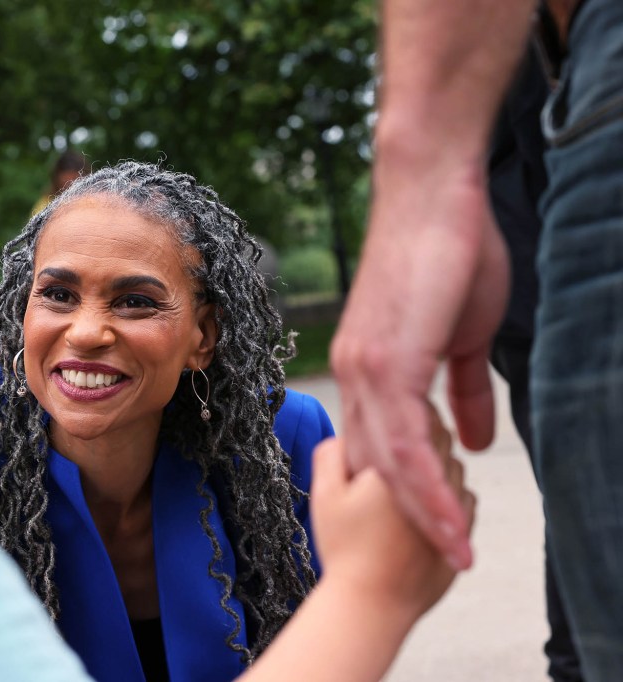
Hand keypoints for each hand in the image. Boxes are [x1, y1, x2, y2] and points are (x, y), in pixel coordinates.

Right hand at [311, 413, 475, 620]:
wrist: (371, 602)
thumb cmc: (345, 549)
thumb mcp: (325, 494)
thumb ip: (332, 453)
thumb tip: (347, 433)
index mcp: (401, 466)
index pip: (425, 420)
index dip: (409, 421)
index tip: (391, 433)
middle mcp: (436, 484)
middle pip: (444, 444)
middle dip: (424, 446)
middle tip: (394, 463)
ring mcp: (456, 511)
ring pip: (457, 472)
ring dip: (439, 472)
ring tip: (406, 492)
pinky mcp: (465, 535)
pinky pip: (466, 502)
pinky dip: (449, 501)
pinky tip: (421, 515)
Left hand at [330, 176, 506, 568]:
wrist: (433, 192)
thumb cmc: (449, 256)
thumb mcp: (462, 337)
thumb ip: (462, 390)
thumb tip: (471, 439)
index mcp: (369, 373)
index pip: (381, 448)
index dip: (405, 494)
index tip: (433, 532)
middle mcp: (356, 378)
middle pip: (375, 467)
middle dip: (406, 519)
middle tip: (440, 560)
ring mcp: (367, 371)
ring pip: (389, 464)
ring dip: (423, 517)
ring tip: (454, 558)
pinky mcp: (388, 360)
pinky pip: (404, 440)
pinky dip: (425, 486)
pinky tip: (448, 519)